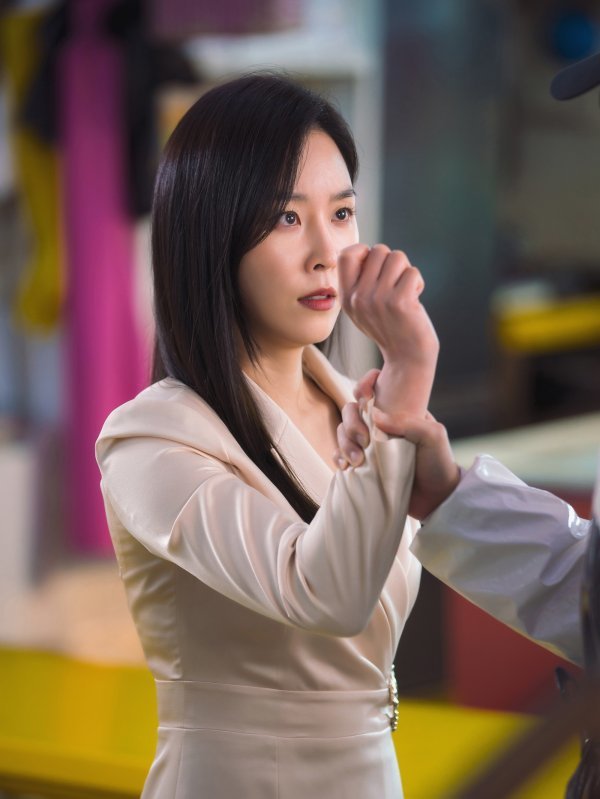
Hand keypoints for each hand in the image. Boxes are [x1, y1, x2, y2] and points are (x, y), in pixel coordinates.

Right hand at [334, 370, 459, 519]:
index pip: (373, 388)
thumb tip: (374, 415)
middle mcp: (380, 426)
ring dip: (344, 443)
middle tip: (364, 441)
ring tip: (358, 461)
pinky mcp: (362, 465)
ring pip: (343, 432)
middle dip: (351, 423)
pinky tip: (346, 466)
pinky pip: (340, 455)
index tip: (365, 397)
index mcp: (396, 412)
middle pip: (351, 411)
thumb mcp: (433, 436)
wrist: (436, 499)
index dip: (363, 386)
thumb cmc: (438, 463)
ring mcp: (369, 445)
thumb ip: (408, 422)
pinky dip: (338, 457)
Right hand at [338, 244, 438, 415]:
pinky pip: (413, 272)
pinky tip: (414, 301)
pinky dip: (418, 283)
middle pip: (378, 250)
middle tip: (396, 284)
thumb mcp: (363, 307)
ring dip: (406, 272)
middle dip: (393, 262)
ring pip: (397, 257)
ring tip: (405, 291)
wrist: (407, 357)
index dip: (365, 252)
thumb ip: (360, 281)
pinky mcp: (399, 302)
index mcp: (346, 297)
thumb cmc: (390, 326)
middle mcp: (358, 297)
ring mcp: (378, 299)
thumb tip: (368, 250)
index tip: (377, 268)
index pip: (346, 254)